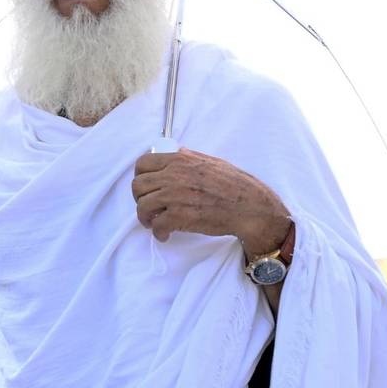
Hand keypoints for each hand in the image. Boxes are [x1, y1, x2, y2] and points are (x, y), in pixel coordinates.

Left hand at [131, 148, 289, 255]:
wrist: (249, 206)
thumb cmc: (234, 184)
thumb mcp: (210, 161)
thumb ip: (188, 158)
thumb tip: (175, 153)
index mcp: (179, 160)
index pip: (143, 163)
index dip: (140, 176)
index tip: (145, 186)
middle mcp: (173, 175)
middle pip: (137, 186)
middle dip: (140, 198)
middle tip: (149, 206)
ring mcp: (174, 196)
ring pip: (142, 206)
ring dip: (145, 217)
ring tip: (153, 223)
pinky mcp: (179, 217)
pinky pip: (156, 225)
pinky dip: (158, 232)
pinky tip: (165, 235)